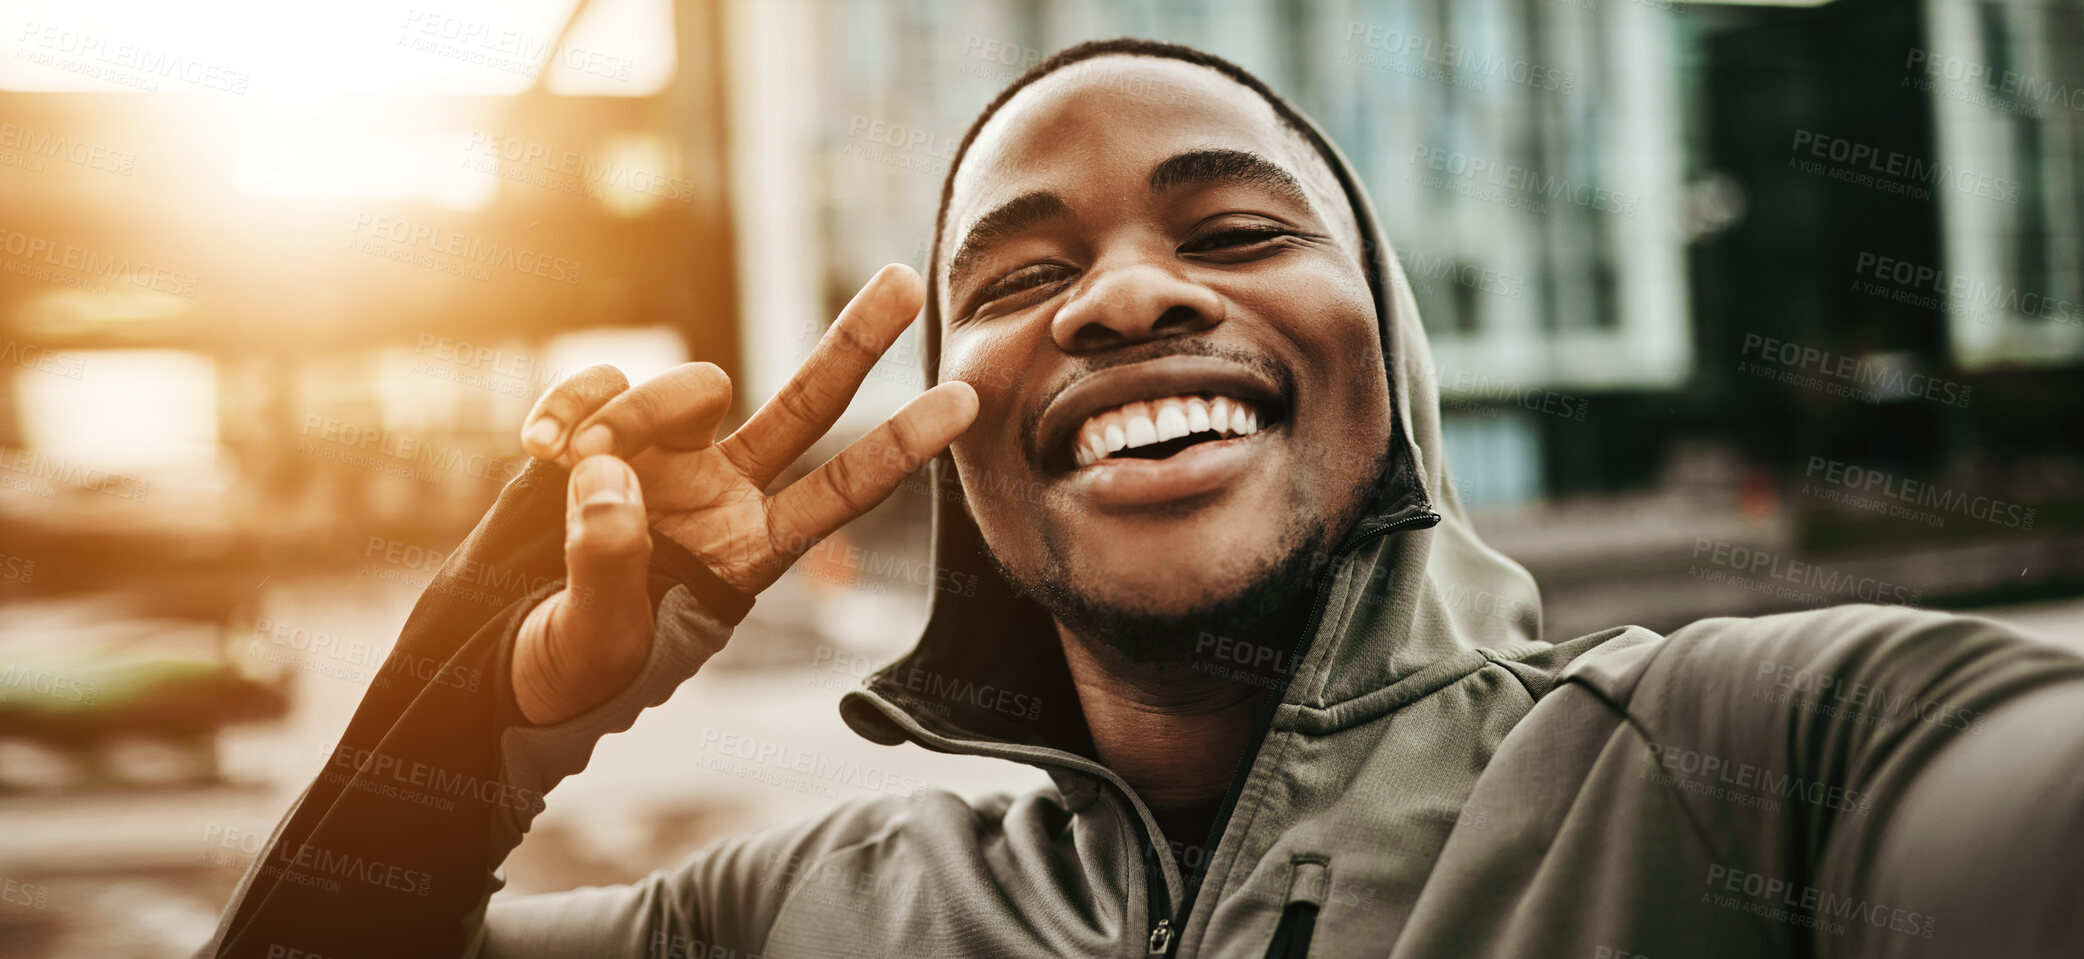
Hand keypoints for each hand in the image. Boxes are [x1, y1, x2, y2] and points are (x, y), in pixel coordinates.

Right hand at [510, 265, 974, 723]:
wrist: (500, 654)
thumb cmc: (572, 669)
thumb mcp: (599, 640)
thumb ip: (607, 562)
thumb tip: (609, 474)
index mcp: (750, 551)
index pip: (843, 492)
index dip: (903, 444)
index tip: (966, 399)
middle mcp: (723, 491)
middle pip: (805, 404)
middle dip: (854, 341)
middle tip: (902, 281)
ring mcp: (665, 455)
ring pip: (689, 387)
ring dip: (631, 413)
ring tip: (570, 466)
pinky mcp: (600, 432)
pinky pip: (604, 383)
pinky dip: (570, 401)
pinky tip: (536, 446)